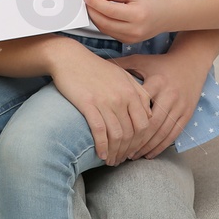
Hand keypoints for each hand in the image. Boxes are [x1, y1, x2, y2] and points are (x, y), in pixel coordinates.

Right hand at [46, 41, 150, 164]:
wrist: (69, 57)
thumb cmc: (96, 67)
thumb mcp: (122, 75)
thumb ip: (138, 93)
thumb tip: (149, 114)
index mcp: (132, 91)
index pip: (144, 125)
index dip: (141, 142)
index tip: (133, 151)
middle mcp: (122, 97)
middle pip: (132, 133)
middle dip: (128, 151)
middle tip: (121, 160)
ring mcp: (105, 101)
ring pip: (117, 135)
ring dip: (115, 153)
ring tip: (110, 161)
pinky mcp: (88, 104)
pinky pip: (99, 131)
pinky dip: (102, 146)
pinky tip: (100, 154)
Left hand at [84, 0, 175, 43]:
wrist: (168, 15)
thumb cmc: (152, 1)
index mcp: (137, 15)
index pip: (109, 11)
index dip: (95, 3)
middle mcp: (134, 30)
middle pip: (104, 23)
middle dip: (92, 12)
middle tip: (87, 1)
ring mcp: (132, 39)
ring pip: (105, 30)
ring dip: (95, 18)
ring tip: (93, 7)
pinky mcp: (129, 42)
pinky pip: (110, 33)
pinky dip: (103, 24)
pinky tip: (102, 15)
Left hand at [114, 52, 209, 159]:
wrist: (190, 63)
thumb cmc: (160, 63)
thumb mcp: (141, 61)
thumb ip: (121, 66)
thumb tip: (98, 64)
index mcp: (156, 82)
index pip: (139, 105)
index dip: (126, 120)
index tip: (111, 131)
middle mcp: (170, 96)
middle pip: (151, 124)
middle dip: (135, 140)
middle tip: (120, 151)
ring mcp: (180, 107)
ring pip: (162, 133)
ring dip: (146, 147)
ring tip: (131, 156)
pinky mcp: (187, 115)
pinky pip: (173, 135)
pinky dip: (160, 147)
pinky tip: (148, 154)